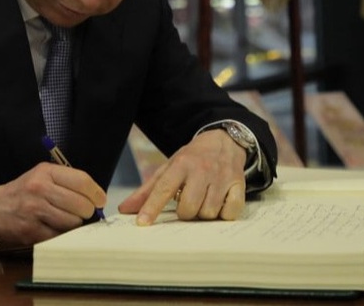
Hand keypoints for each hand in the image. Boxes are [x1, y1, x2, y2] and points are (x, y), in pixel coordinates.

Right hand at [0, 162, 105, 247]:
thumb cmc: (22, 193)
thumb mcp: (41, 177)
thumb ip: (66, 183)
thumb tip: (96, 199)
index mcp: (45, 172)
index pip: (82, 181)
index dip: (96, 193)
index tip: (100, 200)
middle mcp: (40, 188)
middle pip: (81, 204)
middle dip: (86, 212)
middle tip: (81, 213)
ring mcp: (35, 210)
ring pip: (73, 222)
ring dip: (74, 225)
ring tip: (65, 220)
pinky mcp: (31, 230)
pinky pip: (59, 236)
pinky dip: (61, 235)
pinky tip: (54, 228)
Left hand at [117, 129, 246, 225]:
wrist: (224, 141)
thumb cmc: (192, 159)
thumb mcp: (169, 168)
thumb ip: (147, 190)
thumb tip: (125, 209)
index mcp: (181, 164)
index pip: (163, 189)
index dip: (152, 207)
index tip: (142, 223)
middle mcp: (202, 170)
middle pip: (188, 207)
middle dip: (185, 212)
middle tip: (187, 203)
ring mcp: (222, 177)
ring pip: (208, 213)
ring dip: (204, 213)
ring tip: (203, 201)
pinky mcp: (239, 184)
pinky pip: (230, 213)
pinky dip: (224, 214)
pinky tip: (219, 204)